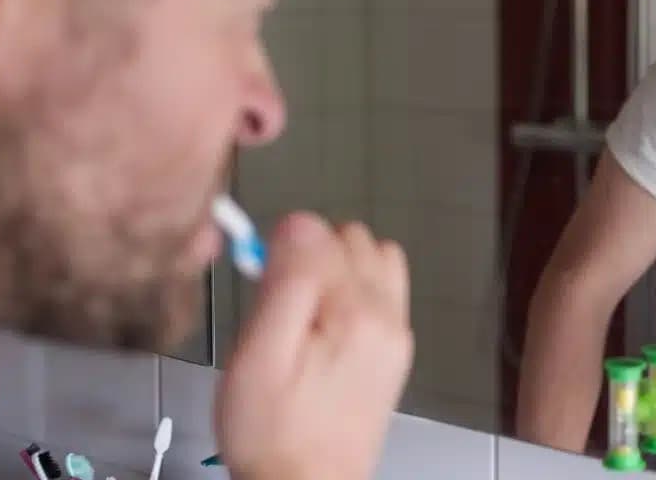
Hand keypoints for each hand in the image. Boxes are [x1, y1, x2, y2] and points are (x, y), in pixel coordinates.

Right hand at [215, 213, 412, 479]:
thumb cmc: (274, 431)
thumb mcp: (259, 354)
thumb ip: (286, 283)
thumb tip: (301, 224)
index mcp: (356, 313)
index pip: (322, 232)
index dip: (283, 248)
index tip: (263, 279)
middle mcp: (388, 317)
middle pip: (354, 240)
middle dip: (313, 256)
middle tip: (281, 303)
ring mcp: (396, 334)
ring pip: (373, 260)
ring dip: (337, 270)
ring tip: (304, 312)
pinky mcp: (393, 350)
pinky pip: (381, 292)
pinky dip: (352, 294)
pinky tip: (323, 329)